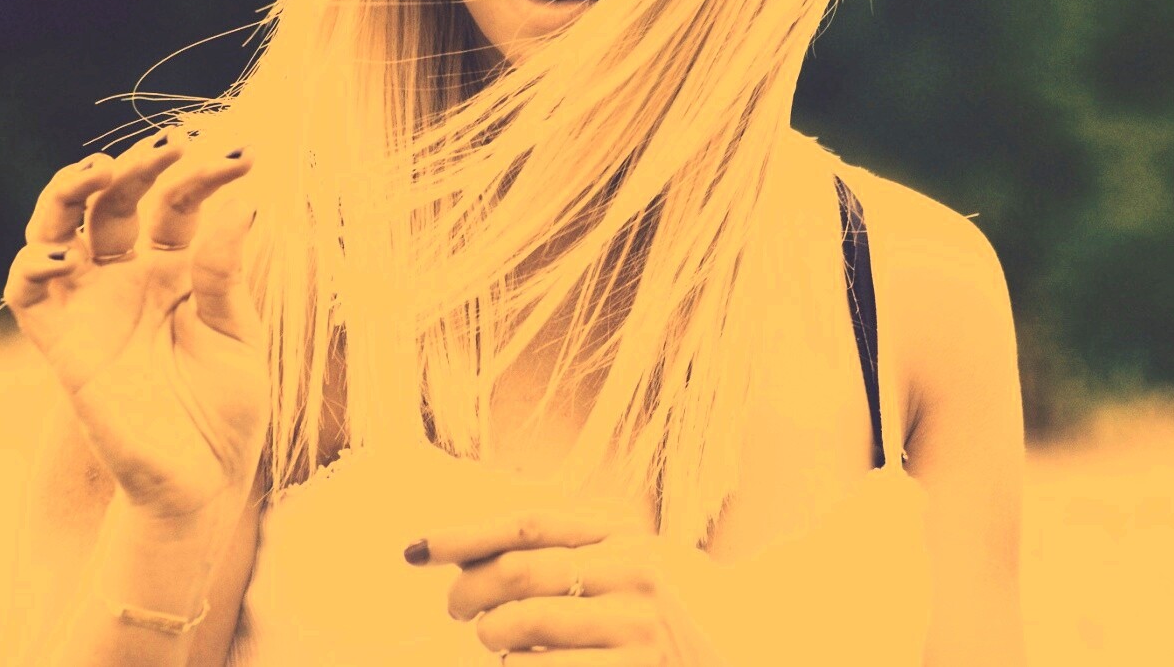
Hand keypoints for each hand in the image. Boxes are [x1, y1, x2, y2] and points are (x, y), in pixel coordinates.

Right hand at [0, 127, 267, 523]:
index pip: (180, 202)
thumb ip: (227, 273)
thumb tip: (246, 203)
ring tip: (99, 169)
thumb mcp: (239, 333)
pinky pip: (29, 296)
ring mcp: (93, 307)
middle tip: (171, 145)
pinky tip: (63, 254)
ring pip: (58, 229)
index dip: (207, 174)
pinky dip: (32, 266)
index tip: (246, 155)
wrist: (203, 480)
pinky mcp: (63, 345)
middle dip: (138, 165)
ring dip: (68, 192)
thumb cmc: (227, 408)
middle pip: (116, 201)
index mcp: (178, 268)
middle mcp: (130, 278)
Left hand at [405, 505, 733, 664]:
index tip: (415, 548)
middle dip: (467, 593)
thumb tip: (474, 550)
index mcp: (623, 533)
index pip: (527, 522)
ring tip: (487, 639)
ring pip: (524, 627)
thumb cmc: (676, 602)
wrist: (758, 638)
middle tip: (451, 608)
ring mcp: (636, 625)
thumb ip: (570, 544)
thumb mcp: (632, 556)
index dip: (465, 533)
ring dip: (489, 636)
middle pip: (519, 572)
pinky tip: (515, 666)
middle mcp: (632, 569)